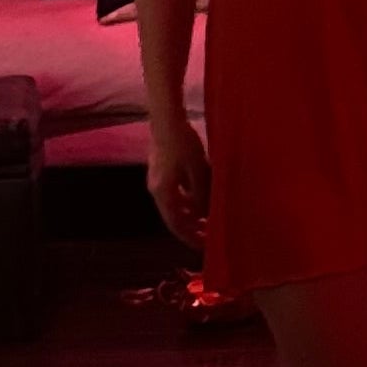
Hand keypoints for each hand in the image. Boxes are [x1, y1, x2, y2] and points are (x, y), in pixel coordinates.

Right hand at [147, 113, 210, 250]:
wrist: (167, 120)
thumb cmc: (183, 144)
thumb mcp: (197, 171)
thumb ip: (200, 196)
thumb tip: (203, 215)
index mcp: (163, 193)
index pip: (176, 225)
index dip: (190, 237)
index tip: (204, 246)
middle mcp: (156, 190)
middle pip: (174, 218)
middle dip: (192, 228)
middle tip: (209, 235)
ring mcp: (156, 181)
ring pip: (174, 206)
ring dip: (190, 215)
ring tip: (208, 219)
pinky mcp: (160, 172)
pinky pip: (174, 194)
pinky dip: (187, 202)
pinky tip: (200, 199)